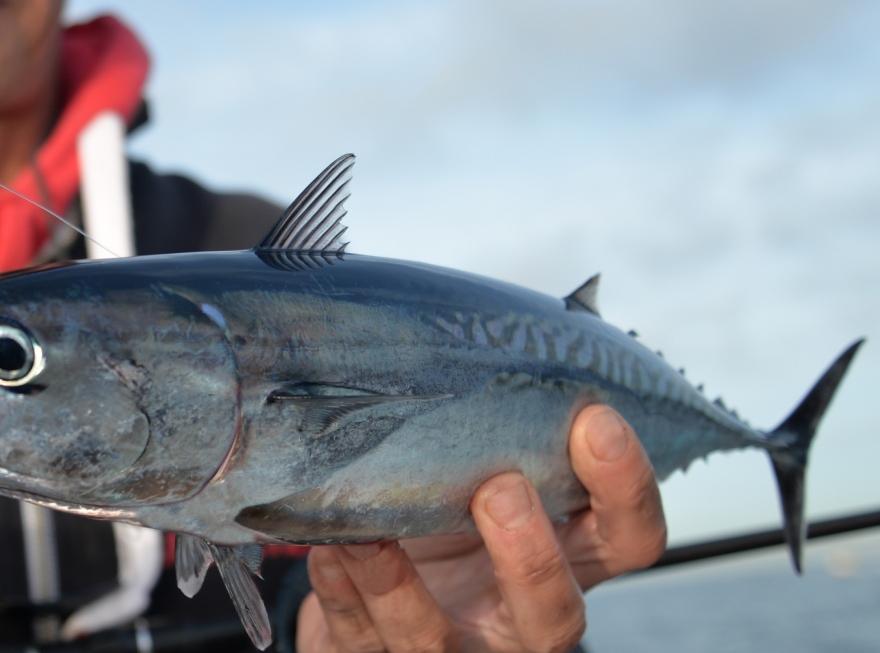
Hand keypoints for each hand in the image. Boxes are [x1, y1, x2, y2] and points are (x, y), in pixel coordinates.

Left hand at [296, 405, 666, 651]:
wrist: (368, 603)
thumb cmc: (438, 523)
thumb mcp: (475, 478)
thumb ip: (493, 435)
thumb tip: (480, 335)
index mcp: (564, 562)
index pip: (629, 539)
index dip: (625, 488)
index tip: (594, 419)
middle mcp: (517, 619)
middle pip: (557, 616)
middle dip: (530, 557)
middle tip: (500, 489)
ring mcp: (449, 649)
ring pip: (435, 640)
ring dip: (400, 583)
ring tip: (370, 529)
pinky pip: (355, 636)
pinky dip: (341, 591)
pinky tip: (327, 548)